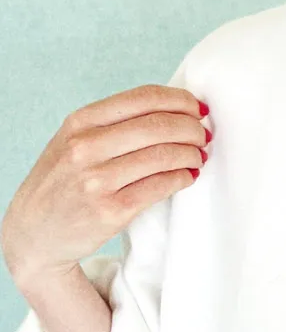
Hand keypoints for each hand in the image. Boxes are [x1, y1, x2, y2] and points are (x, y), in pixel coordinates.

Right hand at [1, 85, 210, 288]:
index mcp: (80, 122)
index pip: (143, 98)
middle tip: (204, 136)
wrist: (35, 233)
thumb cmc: (64, 182)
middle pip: (160, 125)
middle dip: (192, 129)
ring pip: (165, 155)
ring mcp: (97, 180)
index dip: (180, 101)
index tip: (199, 109)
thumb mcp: (74, 142)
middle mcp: (85, 147)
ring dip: (193, 154)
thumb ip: (114, 124)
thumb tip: (174, 110)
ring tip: (199, 157)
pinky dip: (184, 177)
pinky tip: (188, 176)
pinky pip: (162, 185)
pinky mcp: (112, 210)